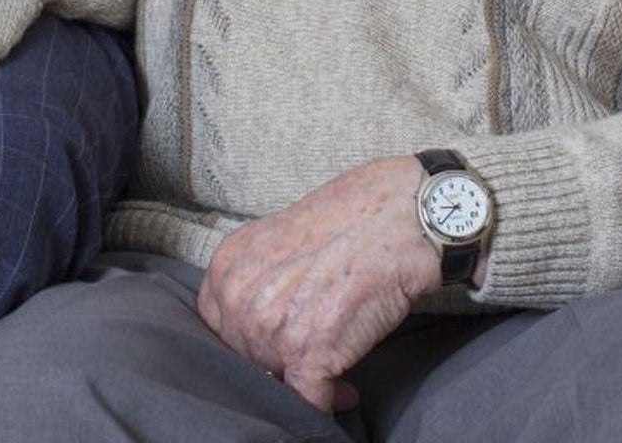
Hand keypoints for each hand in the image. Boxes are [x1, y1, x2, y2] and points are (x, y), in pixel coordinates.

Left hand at [196, 156, 435, 414]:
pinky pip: (308, 401)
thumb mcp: (280, 238)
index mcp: (227, 266)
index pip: (219, 325)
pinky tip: (344, 392)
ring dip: (305, 382)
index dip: (248, 338)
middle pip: (246, 354)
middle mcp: (240, 298)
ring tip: (335, 376)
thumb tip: (264, 322)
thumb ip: (260, 279)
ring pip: (275, 380)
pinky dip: (327, 405)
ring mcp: (271, 328)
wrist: (402, 217)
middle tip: (310, 357)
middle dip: (278, 360)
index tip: (273, 342)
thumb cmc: (351, 218)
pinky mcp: (309, 353)